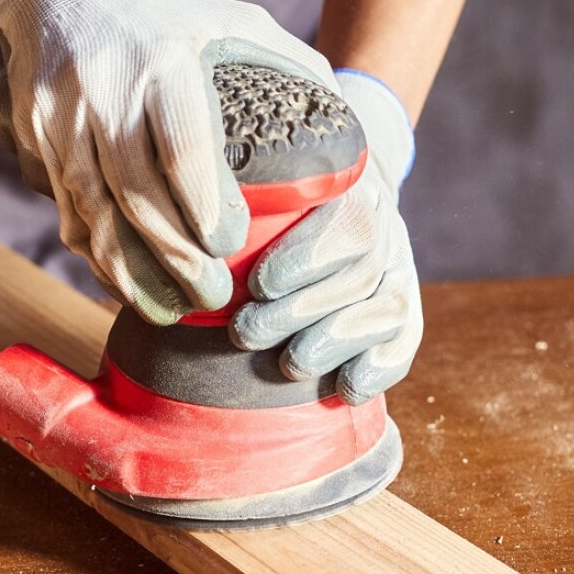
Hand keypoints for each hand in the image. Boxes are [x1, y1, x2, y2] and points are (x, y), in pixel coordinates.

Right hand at [0, 0, 336, 324]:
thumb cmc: (168, 15)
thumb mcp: (235, 20)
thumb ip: (293, 69)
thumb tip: (349, 138)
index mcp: (164, 59)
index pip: (182, 145)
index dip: (205, 205)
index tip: (231, 244)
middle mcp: (106, 87)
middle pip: (135, 192)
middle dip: (174, 256)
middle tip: (211, 295)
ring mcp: (62, 114)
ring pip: (93, 212)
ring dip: (130, 271)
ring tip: (171, 305)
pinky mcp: (36, 138)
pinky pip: (68, 210)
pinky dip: (97, 254)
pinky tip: (127, 281)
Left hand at [230, 69, 421, 403]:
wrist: (335, 204)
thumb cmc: (269, 203)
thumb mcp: (256, 185)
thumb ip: (228, 198)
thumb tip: (168, 219)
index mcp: (347, 189)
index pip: (344, 223)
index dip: (303, 259)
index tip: (258, 285)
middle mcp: (383, 228)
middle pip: (359, 274)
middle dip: (299, 312)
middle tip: (245, 334)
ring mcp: (399, 272)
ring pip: (385, 311)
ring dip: (334, 343)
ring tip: (289, 363)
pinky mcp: (405, 314)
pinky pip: (405, 343)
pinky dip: (378, 370)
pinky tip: (344, 388)